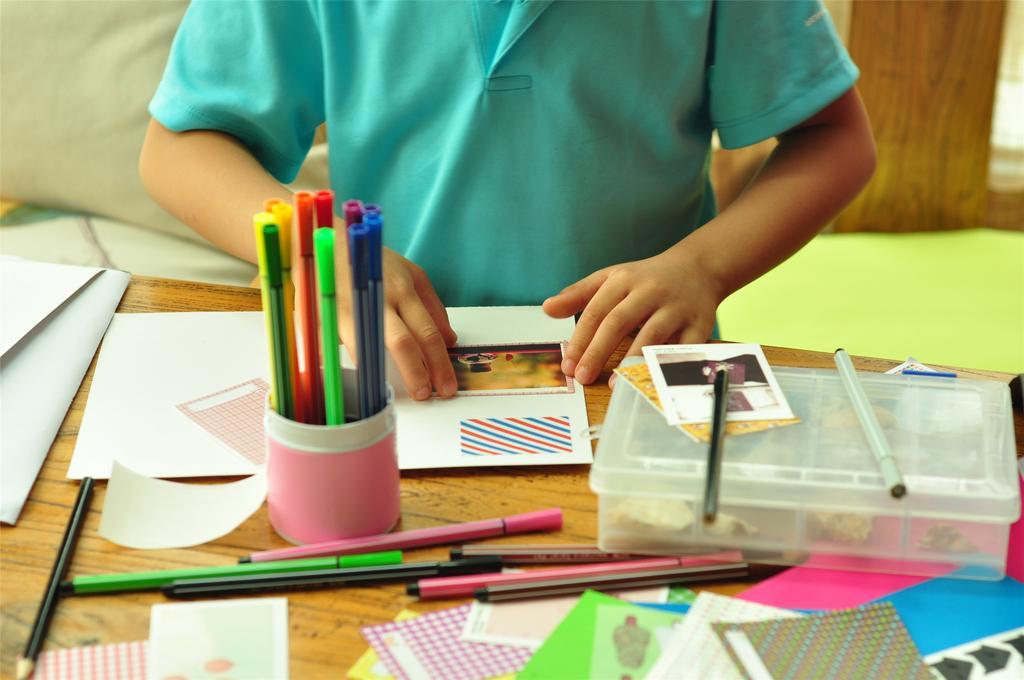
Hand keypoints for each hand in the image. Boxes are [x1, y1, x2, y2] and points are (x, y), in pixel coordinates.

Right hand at [335, 237, 456, 399]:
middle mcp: (377, 300)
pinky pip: (342, 349)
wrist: (326, 240)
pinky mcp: (324, 318)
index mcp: (402, 290)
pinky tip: (368, 379)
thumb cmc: (373, 261)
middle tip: (429, 395)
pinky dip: (355, 365)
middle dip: (418, 375)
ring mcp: (349, 310)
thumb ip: (433, 307)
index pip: (427, 332)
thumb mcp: (411, 273)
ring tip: (399, 393)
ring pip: (370, 350)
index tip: (446, 386)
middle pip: (402, 344)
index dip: (439, 363)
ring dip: (386, 376)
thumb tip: (449, 340)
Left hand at [542, 247, 721, 384]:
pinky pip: (684, 348)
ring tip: (613, 384)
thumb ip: (578, 295)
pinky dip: (667, 365)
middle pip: (618, 322)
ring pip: (651, 336)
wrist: (699, 267)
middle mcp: (650, 291)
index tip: (567, 366)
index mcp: (624, 280)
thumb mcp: (611, 278)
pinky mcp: (699, 324)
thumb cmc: (646, 279)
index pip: (596, 312)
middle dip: (598, 352)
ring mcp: (676, 308)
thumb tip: (547, 309)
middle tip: (581, 377)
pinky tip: (652, 380)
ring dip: (631, 361)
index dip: (579, 340)